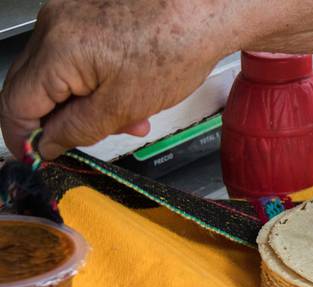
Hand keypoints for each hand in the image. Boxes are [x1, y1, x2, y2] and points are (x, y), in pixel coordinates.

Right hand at [0, 0, 241, 159]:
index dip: (24, 138)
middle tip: (86, 140)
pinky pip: (75, 56)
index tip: (38, 157)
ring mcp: (68, 15)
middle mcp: (53, 25)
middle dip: (60, 121)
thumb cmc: (176, 46)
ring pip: (57, 75)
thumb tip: (48, 144)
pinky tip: (128, 95)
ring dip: (85, 104)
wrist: (206, 10)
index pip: (16, 104)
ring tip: (129, 118)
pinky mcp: (86, 12)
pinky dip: (95, 82)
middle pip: (31, 88)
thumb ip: (77, 130)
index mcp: (57, 49)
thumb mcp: (123, 106)